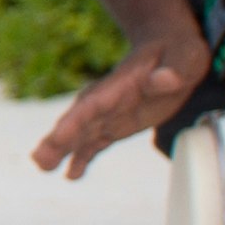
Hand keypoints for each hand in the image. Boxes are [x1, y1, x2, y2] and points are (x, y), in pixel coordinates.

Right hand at [32, 24, 204, 178]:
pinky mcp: (116, 125)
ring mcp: (109, 113)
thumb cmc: (178, 50)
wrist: (169, 48)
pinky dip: (83, 158)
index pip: (94, 104)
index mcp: (121, 85)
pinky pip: (95, 143)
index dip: (76, 122)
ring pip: (81, 134)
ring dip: (62, 150)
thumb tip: (165, 81)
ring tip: (43, 167)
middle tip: (38, 159)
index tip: (59, 137)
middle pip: (78, 121)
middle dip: (59, 140)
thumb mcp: (185, 55)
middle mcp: (108, 100)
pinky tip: (71, 175)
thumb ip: (173, 69)